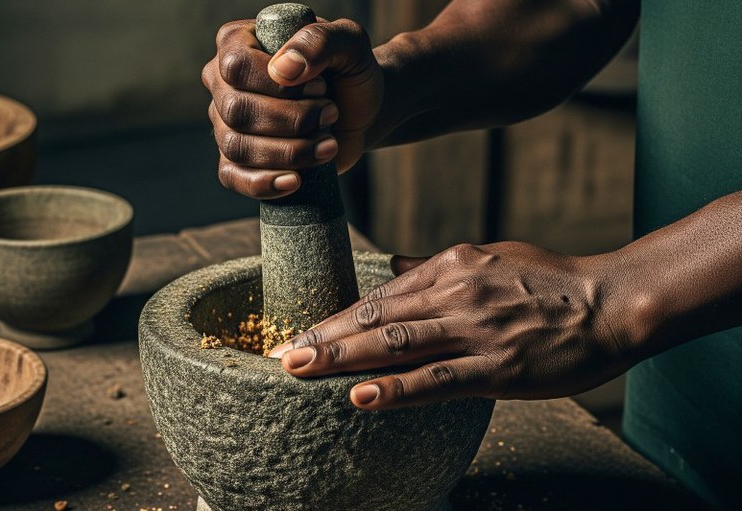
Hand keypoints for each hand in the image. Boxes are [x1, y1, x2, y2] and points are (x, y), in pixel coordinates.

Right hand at [201, 17, 383, 198]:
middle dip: (292, 121)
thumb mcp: (349, 44)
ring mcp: (225, 123)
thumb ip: (319, 41)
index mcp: (238, 42)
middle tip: (330, 115)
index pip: (237, 66)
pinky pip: (233, 177)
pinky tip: (295, 181)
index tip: (320, 88)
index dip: (279, 86)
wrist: (359, 112)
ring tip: (328, 144)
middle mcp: (222, 83)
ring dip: (290, 152)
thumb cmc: (349, 72)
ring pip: (237, 146)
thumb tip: (283, 69)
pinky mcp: (238, 159)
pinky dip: (264, 184)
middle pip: (237, 111)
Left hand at [269, 242, 637, 409]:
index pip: (381, 293)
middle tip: (280, 355)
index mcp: (453, 266)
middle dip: (324, 337)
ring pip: (396, 344)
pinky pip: (438, 378)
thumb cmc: (551, 280)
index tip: (301, 331)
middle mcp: (456, 292)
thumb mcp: (490, 256)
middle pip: (377, 317)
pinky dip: (397, 387)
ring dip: (343, 358)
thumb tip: (391, 264)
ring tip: (300, 370)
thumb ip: (436, 265)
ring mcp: (476, 329)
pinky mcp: (498, 366)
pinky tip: (362, 396)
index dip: (337, 315)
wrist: (611, 301)